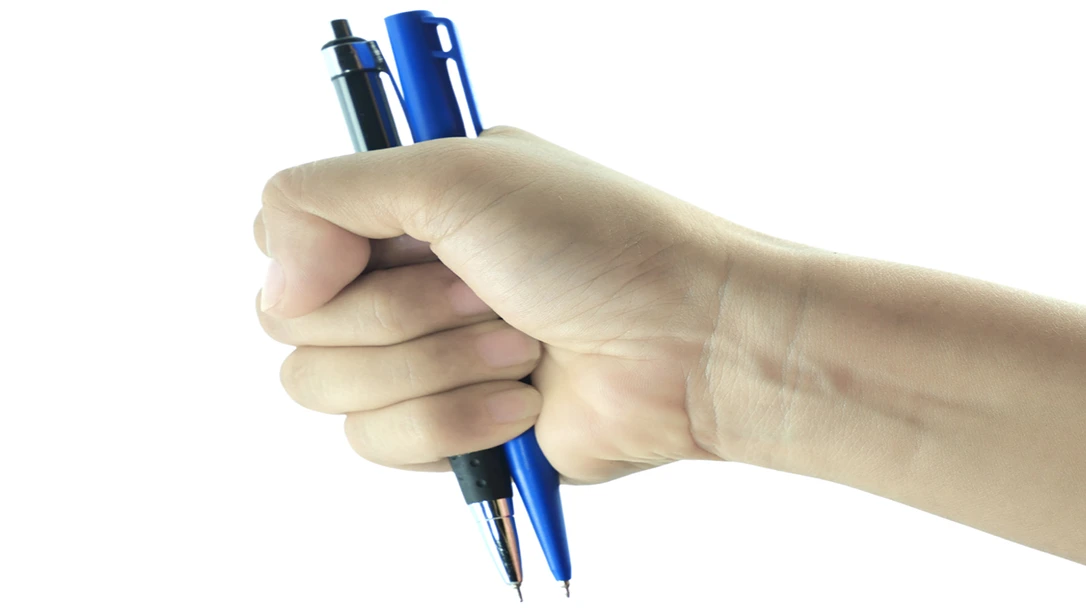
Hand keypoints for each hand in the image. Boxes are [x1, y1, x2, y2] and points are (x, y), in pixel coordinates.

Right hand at [254, 127, 793, 482]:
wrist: (687, 342)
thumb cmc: (596, 244)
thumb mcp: (455, 174)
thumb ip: (327, 198)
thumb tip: (277, 280)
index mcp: (401, 207)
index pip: (284, 233)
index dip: (314, 252)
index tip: (389, 245)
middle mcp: (402, 278)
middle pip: (293, 321)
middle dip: (397, 313)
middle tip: (483, 290)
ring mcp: (421, 357)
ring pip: (328, 388)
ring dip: (433, 365)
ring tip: (517, 343)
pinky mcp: (446, 426)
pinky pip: (380, 442)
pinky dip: (454, 420)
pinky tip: (520, 399)